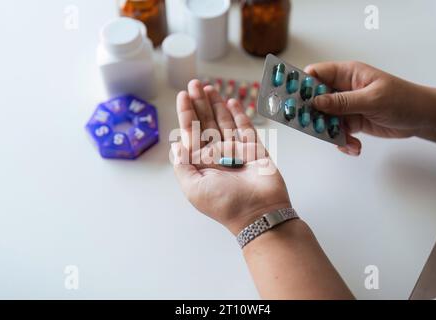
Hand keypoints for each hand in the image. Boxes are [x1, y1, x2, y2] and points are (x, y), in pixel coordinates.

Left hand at [172, 80, 290, 234]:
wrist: (259, 213)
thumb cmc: (224, 203)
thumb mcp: (193, 188)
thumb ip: (182, 165)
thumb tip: (176, 145)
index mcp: (201, 164)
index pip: (191, 133)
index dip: (186, 113)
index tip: (182, 95)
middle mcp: (217, 156)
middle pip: (206, 123)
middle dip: (200, 104)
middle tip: (195, 83)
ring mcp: (236, 151)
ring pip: (224, 123)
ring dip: (216, 105)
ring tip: (209, 87)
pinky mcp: (255, 149)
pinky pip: (246, 128)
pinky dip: (239, 115)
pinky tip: (231, 101)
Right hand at [304, 61, 435, 154]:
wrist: (420, 118)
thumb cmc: (402, 99)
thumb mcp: (371, 99)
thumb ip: (342, 102)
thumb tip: (316, 102)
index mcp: (347, 74)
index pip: (316, 74)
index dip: (301, 85)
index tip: (291, 99)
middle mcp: (343, 89)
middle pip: (315, 99)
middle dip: (312, 115)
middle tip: (309, 127)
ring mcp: (346, 106)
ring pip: (324, 119)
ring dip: (330, 133)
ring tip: (344, 141)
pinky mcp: (351, 122)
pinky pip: (337, 132)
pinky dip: (342, 141)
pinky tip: (354, 146)